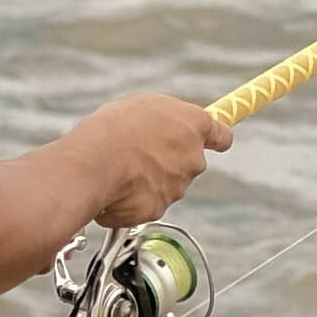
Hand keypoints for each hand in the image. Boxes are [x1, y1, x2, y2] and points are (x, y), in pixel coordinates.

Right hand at [82, 87, 233, 229]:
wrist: (95, 162)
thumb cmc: (114, 128)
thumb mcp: (144, 107)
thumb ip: (166, 121)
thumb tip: (165, 131)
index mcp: (194, 125)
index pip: (222, 136)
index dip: (216, 139)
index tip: (214, 141)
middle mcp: (193, 158)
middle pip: (189, 162)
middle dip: (170, 161)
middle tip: (140, 153)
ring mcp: (178, 187)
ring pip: (166, 184)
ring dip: (147, 179)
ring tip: (118, 168)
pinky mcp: (159, 209)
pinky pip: (146, 203)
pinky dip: (132, 199)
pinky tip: (113, 187)